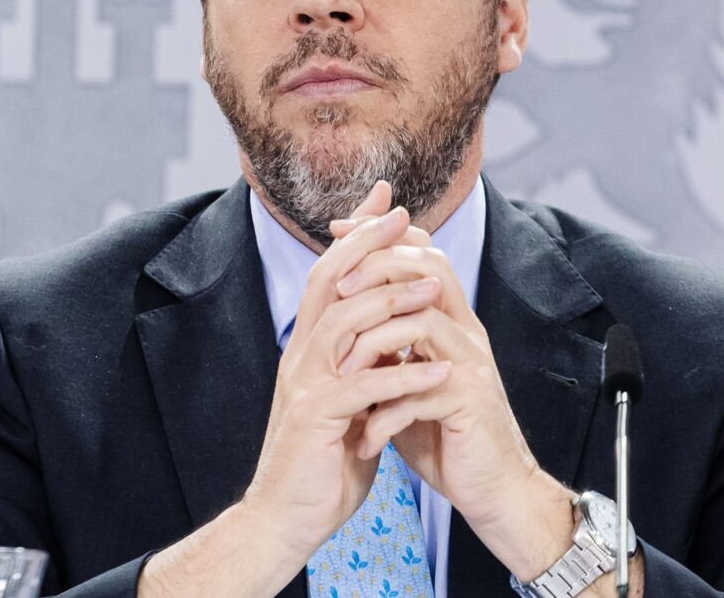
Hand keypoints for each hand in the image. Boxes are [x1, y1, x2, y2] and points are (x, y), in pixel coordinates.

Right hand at [233, 182, 452, 566]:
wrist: (284, 519)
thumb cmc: (321, 463)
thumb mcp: (350, 402)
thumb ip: (367, 364)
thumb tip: (397, 336)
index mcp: (309, 348)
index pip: (329, 276)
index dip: (356, 236)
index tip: (388, 203)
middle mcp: (302, 356)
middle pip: (330, 282)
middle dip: (367, 244)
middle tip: (404, 216)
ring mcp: (306, 385)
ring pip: (345, 324)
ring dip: (390, 301)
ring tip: (433, 288)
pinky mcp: (318, 419)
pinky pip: (364, 386)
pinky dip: (404, 374)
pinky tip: (438, 368)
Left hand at [325, 216, 577, 581]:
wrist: (494, 490)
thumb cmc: (447, 436)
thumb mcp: (410, 383)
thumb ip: (387, 350)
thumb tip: (342, 320)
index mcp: (452, 321)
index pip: (423, 252)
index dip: (381, 236)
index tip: (337, 231)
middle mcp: (467, 333)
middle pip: (428, 269)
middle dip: (378, 269)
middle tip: (339, 291)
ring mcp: (471, 365)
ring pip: (421, 322)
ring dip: (373, 342)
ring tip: (343, 373)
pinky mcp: (469, 403)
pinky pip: (419, 390)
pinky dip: (384, 413)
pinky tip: (365, 437)